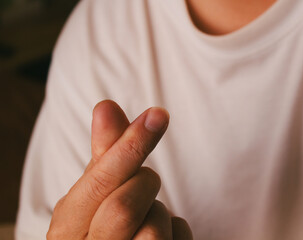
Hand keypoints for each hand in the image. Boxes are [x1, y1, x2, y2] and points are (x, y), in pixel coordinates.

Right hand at [47, 100, 192, 239]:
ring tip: (147, 217)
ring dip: (160, 213)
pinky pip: (178, 238)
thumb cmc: (104, 222)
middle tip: (145, 182)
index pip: (99, 182)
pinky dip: (177, 230)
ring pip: (154, 230)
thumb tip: (105, 105)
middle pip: (123, 208)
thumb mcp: (97, 191)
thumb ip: (105, 154)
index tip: (158, 114)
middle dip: (144, 184)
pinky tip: (162, 236)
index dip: (130, 146)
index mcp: (66, 227)